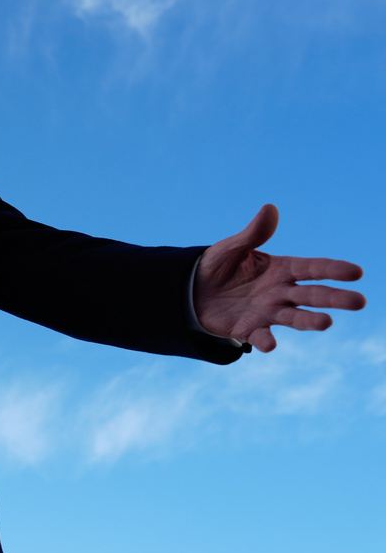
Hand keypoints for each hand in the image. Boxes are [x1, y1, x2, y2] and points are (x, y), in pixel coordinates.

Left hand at [195, 204, 365, 352]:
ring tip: (326, 323)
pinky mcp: (249, 329)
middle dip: (336, 298)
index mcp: (281, 269)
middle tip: (359, 302)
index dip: (334, 270)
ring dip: (310, 321)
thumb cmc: (218, 266)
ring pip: (294, 317)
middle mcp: (280, 292)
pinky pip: (260, 337)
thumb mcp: (232, 247)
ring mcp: (267, 312)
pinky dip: (266, 341)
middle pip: (313, 295)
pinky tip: (270, 345)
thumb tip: (270, 208)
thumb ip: (253, 234)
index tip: (356, 272)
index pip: (312, 268)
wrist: (193, 291)